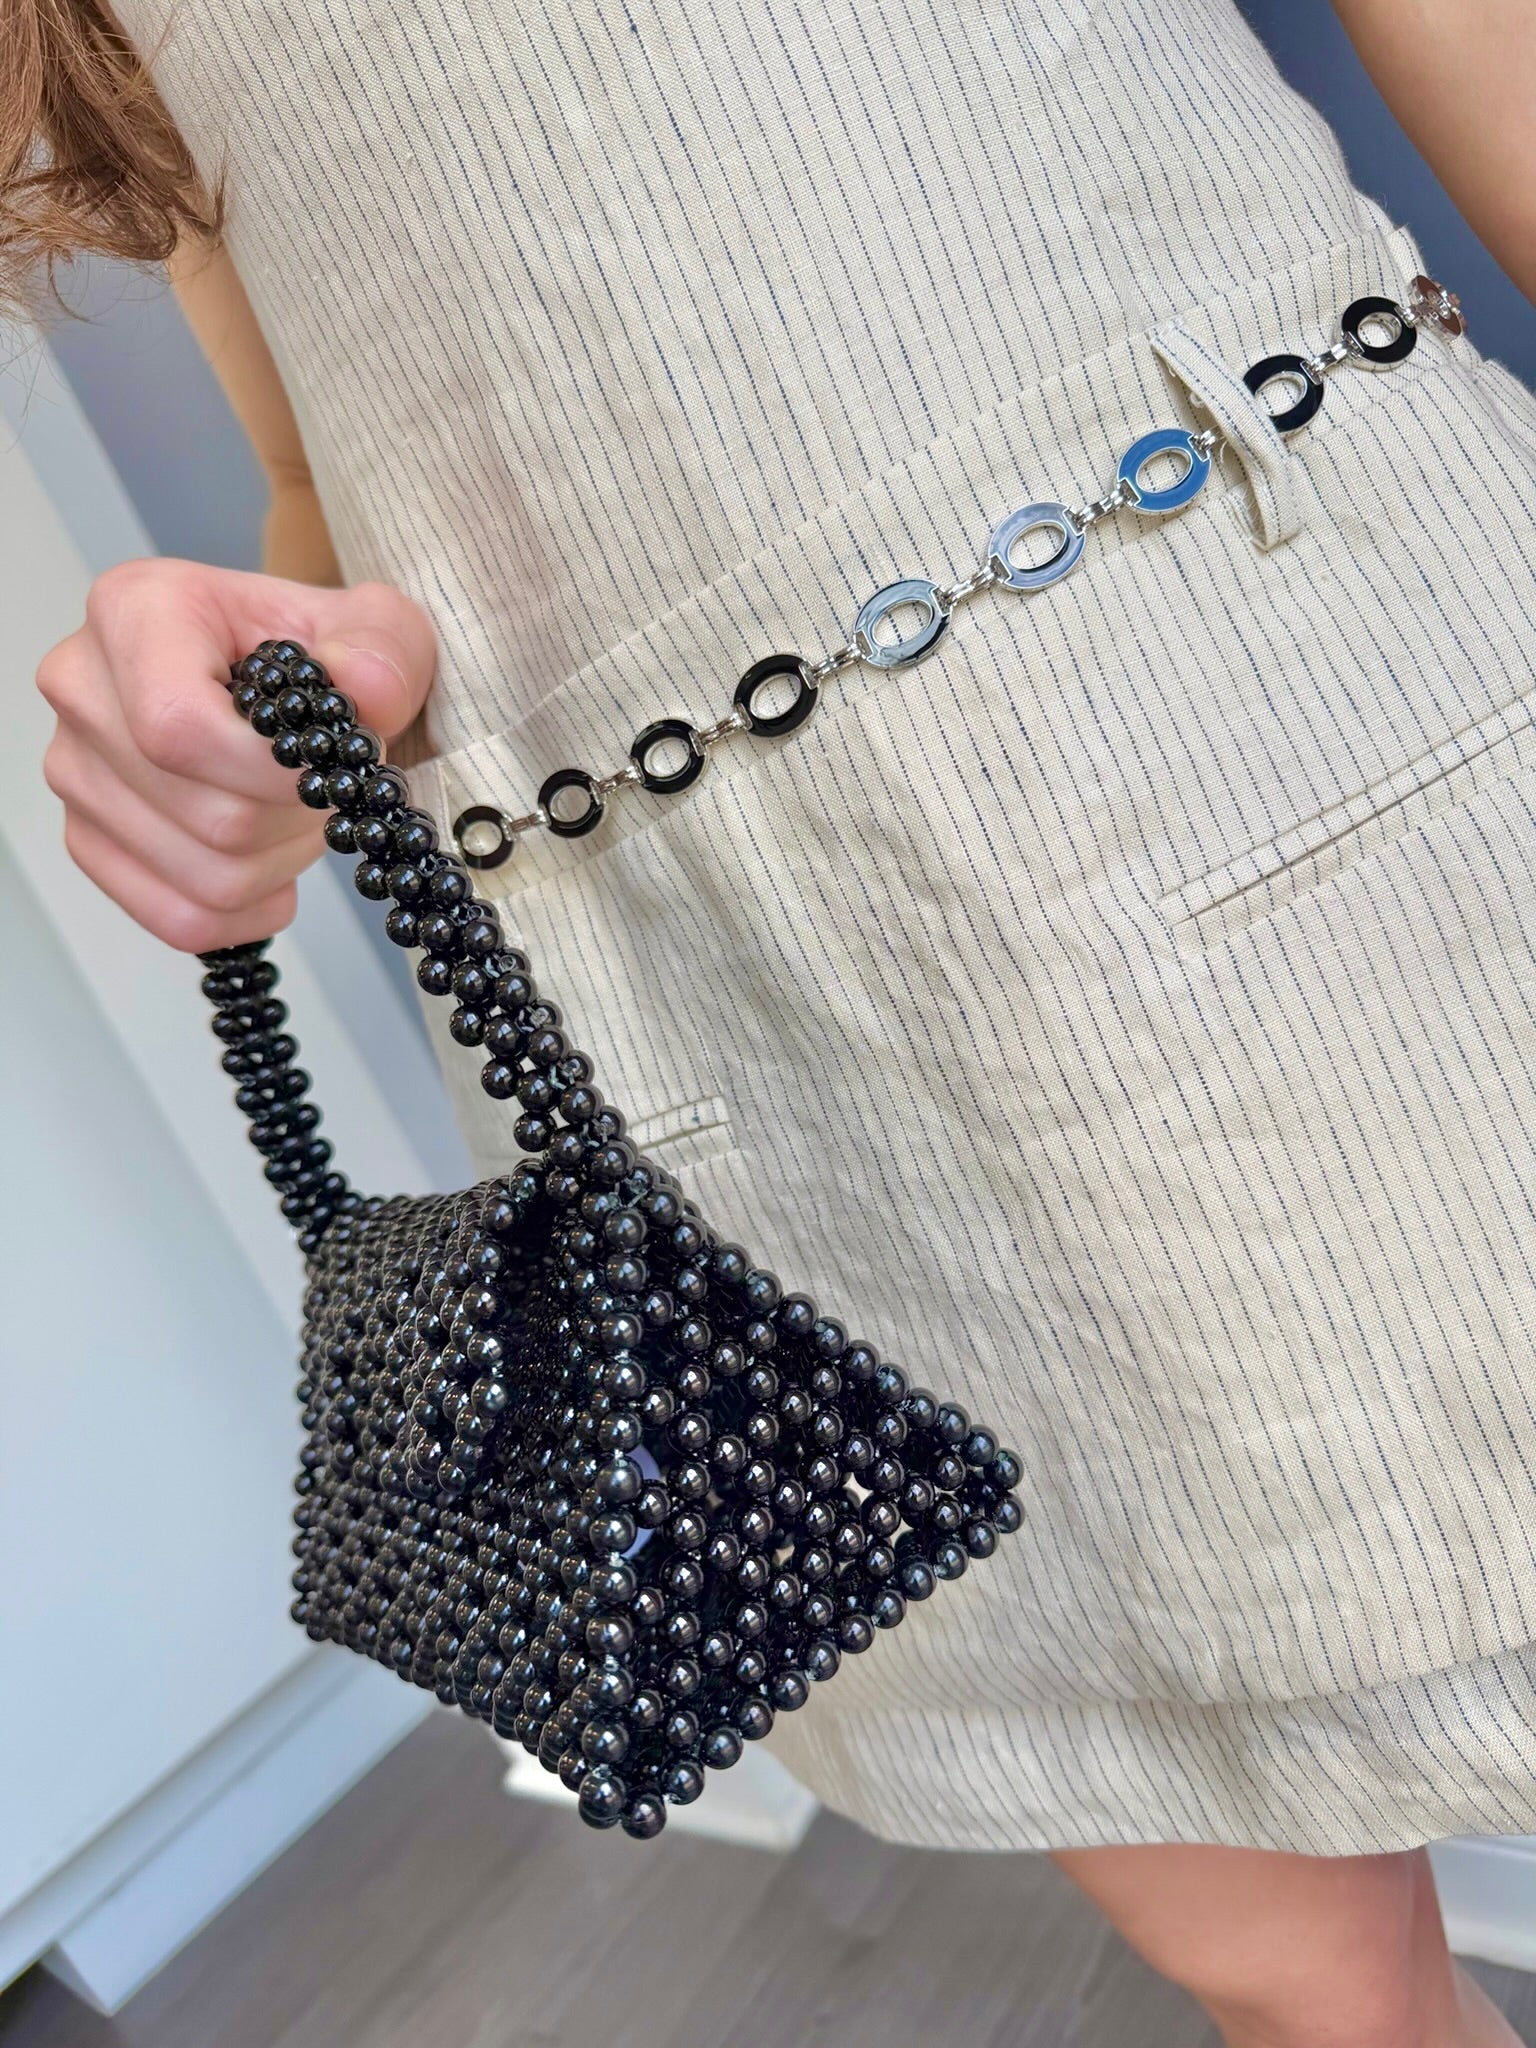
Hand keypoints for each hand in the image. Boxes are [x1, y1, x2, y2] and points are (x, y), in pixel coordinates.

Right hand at [37, 559, 436, 951]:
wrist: (284, 685)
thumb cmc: (317, 652)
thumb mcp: (376, 625)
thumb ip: (383, 644)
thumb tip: (367, 688)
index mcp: (134, 611)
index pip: (177, 727)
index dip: (270, 771)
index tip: (324, 763)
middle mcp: (82, 687)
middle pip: (208, 816)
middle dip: (296, 820)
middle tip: (323, 786)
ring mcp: (74, 771)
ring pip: (203, 878)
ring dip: (280, 865)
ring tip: (294, 814)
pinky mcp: (88, 839)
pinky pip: (178, 917)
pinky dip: (247, 911)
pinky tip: (271, 866)